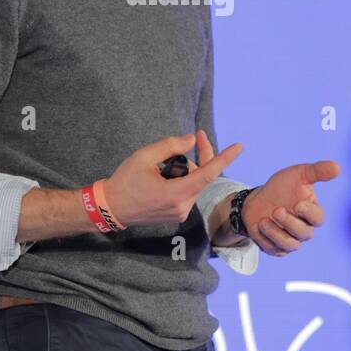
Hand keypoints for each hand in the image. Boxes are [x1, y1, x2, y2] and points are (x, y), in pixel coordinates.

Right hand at [103, 133, 243, 228]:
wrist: (110, 208)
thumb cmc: (124, 181)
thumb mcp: (144, 157)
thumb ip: (170, 147)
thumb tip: (191, 140)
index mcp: (175, 194)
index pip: (208, 174)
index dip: (224, 158)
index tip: (239, 146)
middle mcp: (182, 206)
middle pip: (203, 177)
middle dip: (202, 156)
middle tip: (197, 136)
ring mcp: (180, 213)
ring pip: (195, 184)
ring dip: (188, 169)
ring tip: (164, 164)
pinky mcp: (177, 214)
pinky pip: (188, 191)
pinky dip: (183, 179)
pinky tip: (164, 175)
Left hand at [240, 159, 337, 256]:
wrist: (257, 199)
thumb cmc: (281, 187)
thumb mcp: (298, 175)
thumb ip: (317, 171)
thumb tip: (337, 167)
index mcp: (312, 212)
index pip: (318, 218)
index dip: (309, 213)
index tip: (298, 204)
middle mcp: (303, 229)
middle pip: (304, 234)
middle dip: (289, 223)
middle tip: (276, 210)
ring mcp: (290, 240)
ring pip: (289, 245)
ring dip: (275, 233)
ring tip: (263, 220)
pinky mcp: (276, 248)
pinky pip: (272, 249)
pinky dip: (263, 239)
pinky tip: (256, 226)